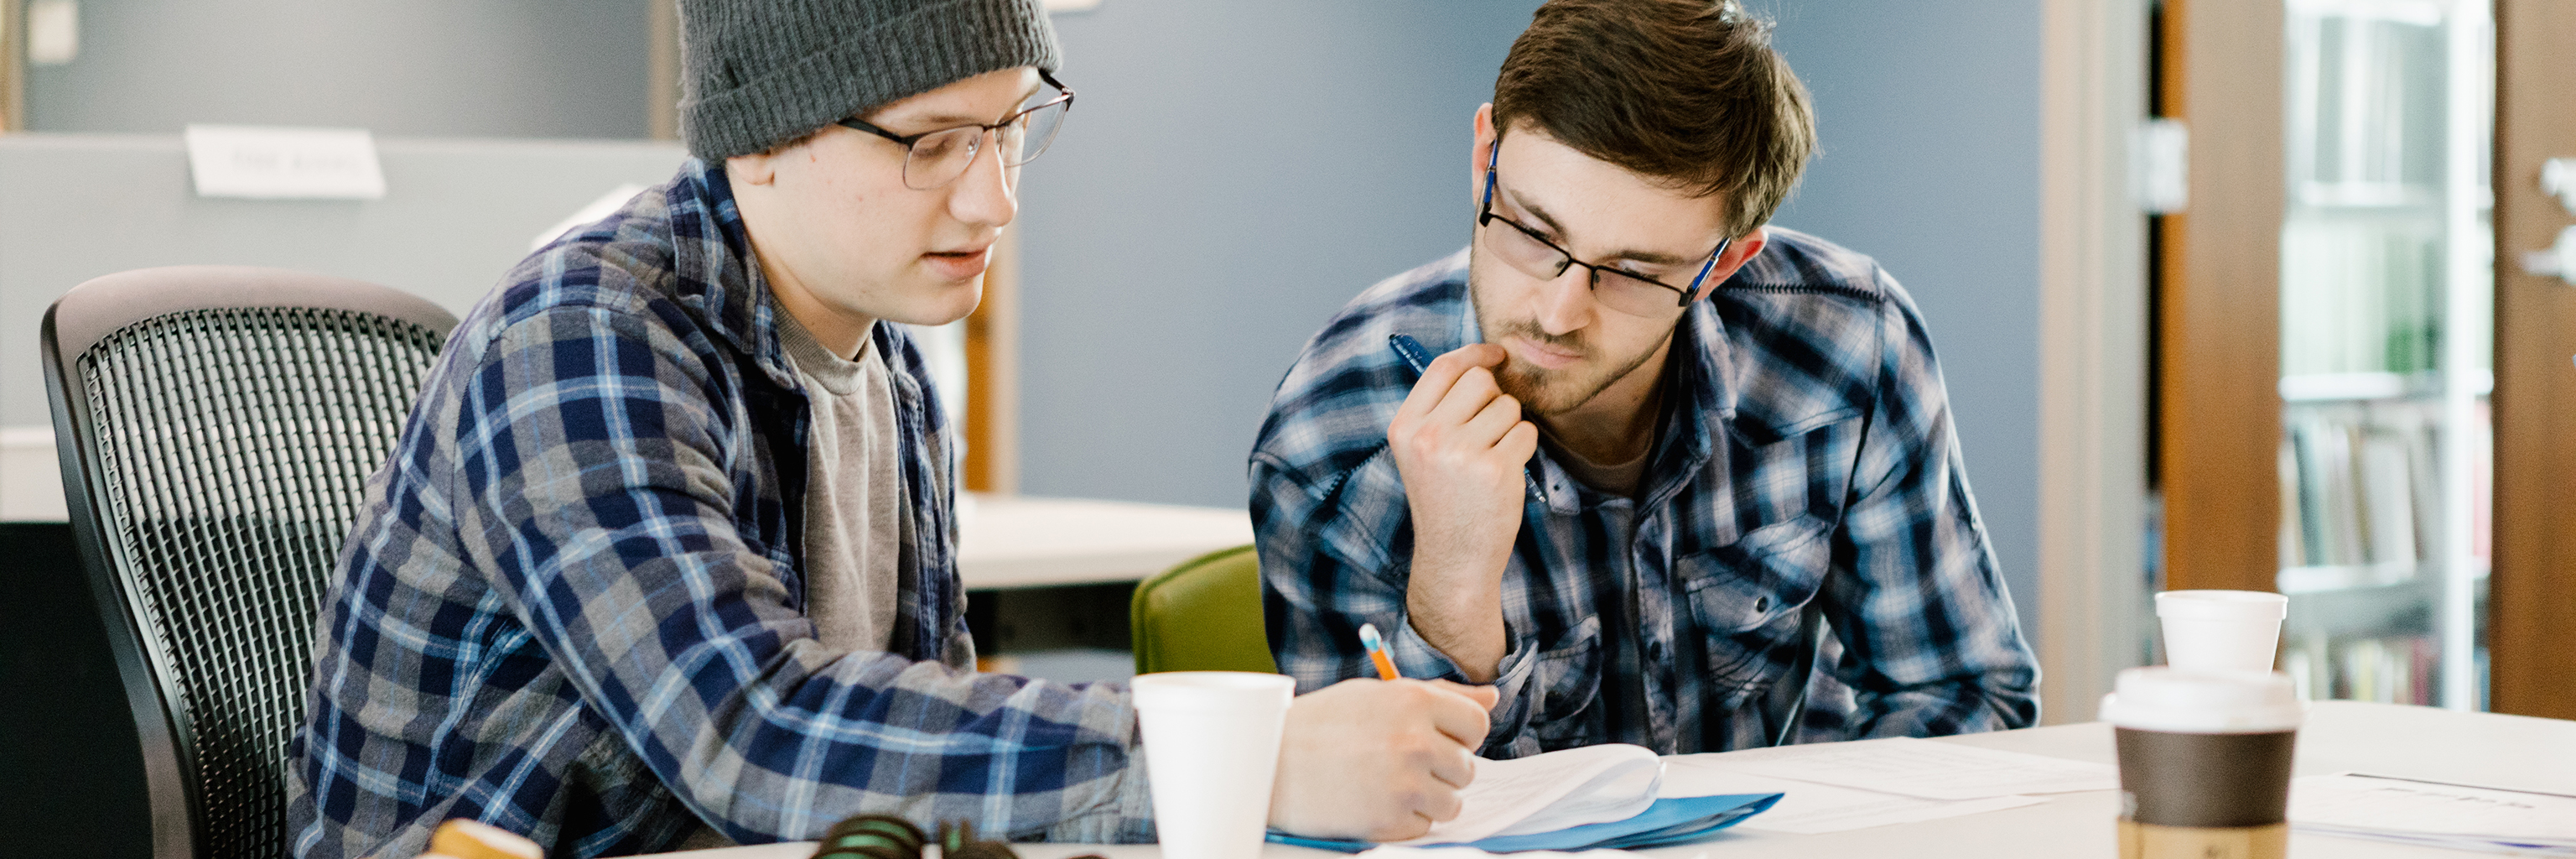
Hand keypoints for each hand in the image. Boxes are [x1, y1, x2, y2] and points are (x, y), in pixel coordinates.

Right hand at [1268, 678, 1501, 839]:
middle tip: (1399, 764)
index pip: (1476, 723)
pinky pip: (1424, 827)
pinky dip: (1404, 822)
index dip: (1458, 735)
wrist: (1268, 764)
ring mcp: (1404, 784)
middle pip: (1467, 768)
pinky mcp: (1390, 821)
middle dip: (1441, 770)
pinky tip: (1373, 802)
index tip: (1434, 739)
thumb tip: (1493, 697)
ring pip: (1452, 803)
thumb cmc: (1322, 724)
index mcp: (1414, 700)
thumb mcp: (1378, 694)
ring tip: (1387, 785)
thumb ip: (1439, 696)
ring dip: (1427, 800)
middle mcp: (1415, 740)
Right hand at [1386, 343, 1533, 680]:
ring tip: (1491, 460)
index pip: (1444, 367)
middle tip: (1488, 432)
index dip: (1475, 353)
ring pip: (1508, 406)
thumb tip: (1483, 360)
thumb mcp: (1422, 452)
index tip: (1497, 354)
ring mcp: (1462, 453)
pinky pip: (1526, 432)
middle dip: (1495, 398)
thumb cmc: (1445, 500)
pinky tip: (1504, 473)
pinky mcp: (1496, 470)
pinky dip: (1523, 449)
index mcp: (1405, 427)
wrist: (1454, 558)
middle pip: (1480, 381)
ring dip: (1510, 427)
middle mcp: (1429, 436)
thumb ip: (1441, 408)